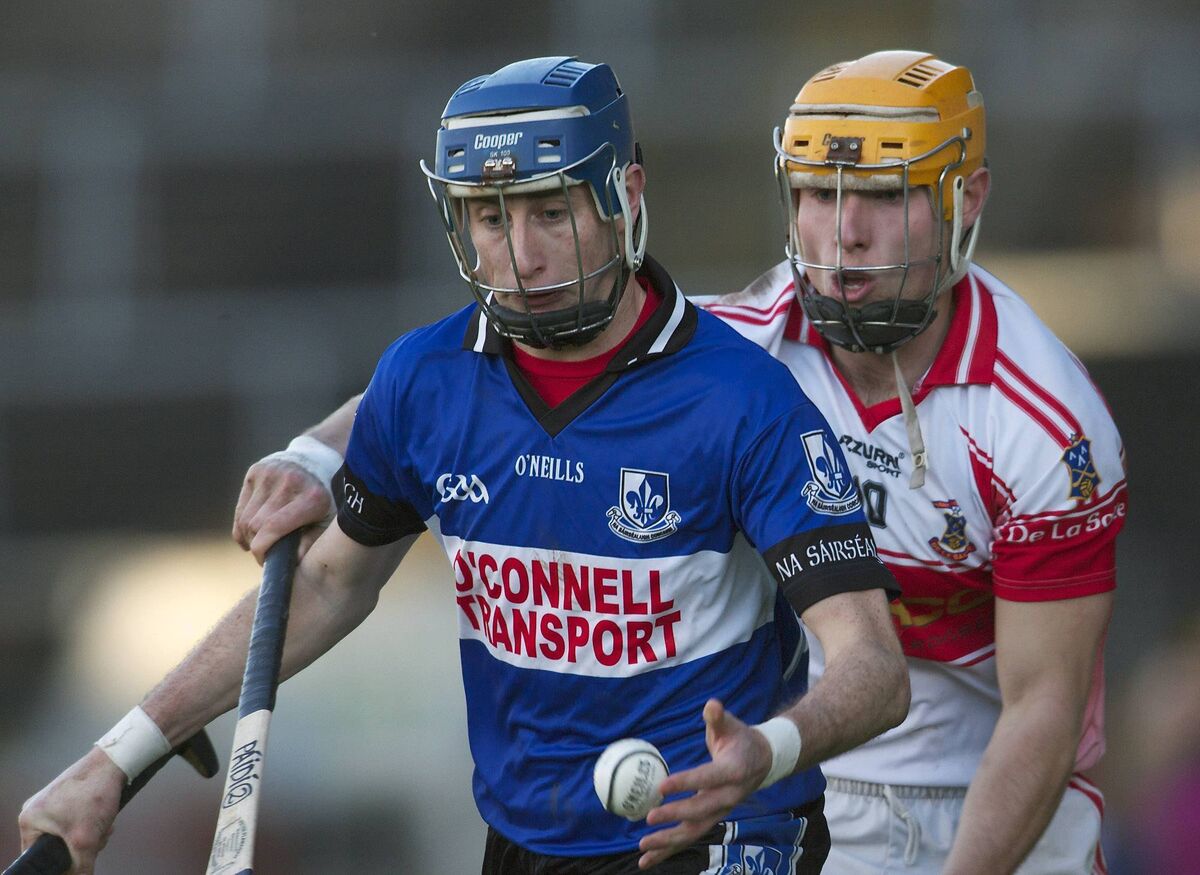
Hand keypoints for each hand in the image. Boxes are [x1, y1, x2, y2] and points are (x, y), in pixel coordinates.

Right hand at [17, 748, 125, 874]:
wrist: (116, 761)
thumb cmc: (94, 793)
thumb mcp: (86, 840)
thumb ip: (78, 869)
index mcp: (28, 821)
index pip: (36, 857)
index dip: (58, 863)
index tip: (75, 860)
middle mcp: (36, 811)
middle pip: (56, 847)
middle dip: (80, 847)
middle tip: (94, 839)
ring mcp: (52, 803)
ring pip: (70, 835)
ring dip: (90, 836)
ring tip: (103, 826)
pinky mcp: (69, 797)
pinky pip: (77, 822)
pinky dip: (93, 824)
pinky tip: (105, 818)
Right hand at [232, 458, 331, 563]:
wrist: (318, 458)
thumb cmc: (325, 498)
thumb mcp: (328, 521)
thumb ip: (311, 542)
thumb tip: (292, 562)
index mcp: (312, 497)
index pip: (272, 528)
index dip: (262, 550)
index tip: (265, 561)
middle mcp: (290, 482)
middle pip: (255, 525)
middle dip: (256, 545)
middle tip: (265, 553)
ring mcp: (270, 473)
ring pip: (245, 518)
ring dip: (248, 536)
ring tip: (261, 541)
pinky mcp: (256, 470)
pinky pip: (241, 507)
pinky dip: (242, 524)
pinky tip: (251, 532)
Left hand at [637, 699, 772, 869]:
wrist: (764, 760)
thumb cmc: (741, 739)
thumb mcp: (732, 725)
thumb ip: (719, 717)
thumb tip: (711, 705)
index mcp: (733, 771)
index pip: (708, 778)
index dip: (686, 782)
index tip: (662, 786)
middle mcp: (729, 796)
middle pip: (701, 810)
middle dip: (675, 816)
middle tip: (649, 817)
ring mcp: (721, 810)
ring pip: (695, 831)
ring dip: (668, 842)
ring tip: (643, 847)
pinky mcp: (712, 818)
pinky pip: (690, 836)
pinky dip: (668, 849)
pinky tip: (647, 859)